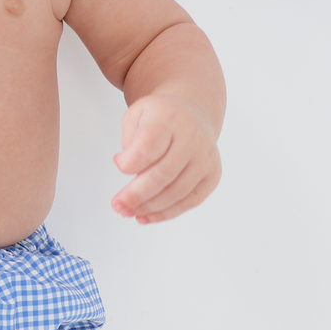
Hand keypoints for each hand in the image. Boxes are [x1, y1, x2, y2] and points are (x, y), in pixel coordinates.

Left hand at [111, 93, 220, 223]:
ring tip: (129, 212)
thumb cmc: (161, 116)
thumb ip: (129, 138)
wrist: (192, 113)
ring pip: (176, 192)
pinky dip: (167, 213)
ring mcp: (205, 159)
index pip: (148, 148)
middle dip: (136, 194)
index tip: (118, 164)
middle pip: (162, 175)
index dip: (130, 163)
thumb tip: (126, 166)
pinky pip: (190, 201)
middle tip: (118, 205)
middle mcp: (191, 139)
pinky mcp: (212, 175)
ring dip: (149, 207)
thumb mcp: (137, 114)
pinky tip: (147, 216)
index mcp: (169, 119)